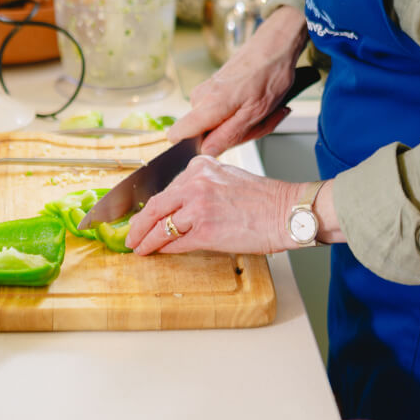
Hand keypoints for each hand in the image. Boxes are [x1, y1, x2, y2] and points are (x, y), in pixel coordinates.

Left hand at [125, 156, 298, 255]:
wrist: (288, 212)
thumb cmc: (265, 199)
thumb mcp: (227, 178)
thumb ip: (201, 186)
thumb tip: (179, 207)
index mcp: (200, 167)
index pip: (166, 188)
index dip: (150, 206)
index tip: (141, 215)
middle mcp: (195, 183)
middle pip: (156, 206)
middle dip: (138, 224)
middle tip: (130, 235)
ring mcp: (198, 207)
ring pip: (162, 226)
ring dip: (147, 240)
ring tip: (139, 248)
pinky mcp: (205, 230)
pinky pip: (176, 243)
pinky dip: (165, 249)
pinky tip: (160, 252)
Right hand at [168, 6, 307, 156]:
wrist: (276, 43)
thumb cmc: (270, 73)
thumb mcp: (255, 113)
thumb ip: (228, 136)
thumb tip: (206, 151)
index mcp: (207, 106)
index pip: (177, 134)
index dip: (194, 147)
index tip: (217, 144)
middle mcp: (200, 98)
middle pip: (204, 134)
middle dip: (233, 136)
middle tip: (256, 124)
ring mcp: (206, 92)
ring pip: (217, 125)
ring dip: (242, 125)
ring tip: (261, 111)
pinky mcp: (214, 89)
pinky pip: (222, 113)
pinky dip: (243, 114)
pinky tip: (257, 105)